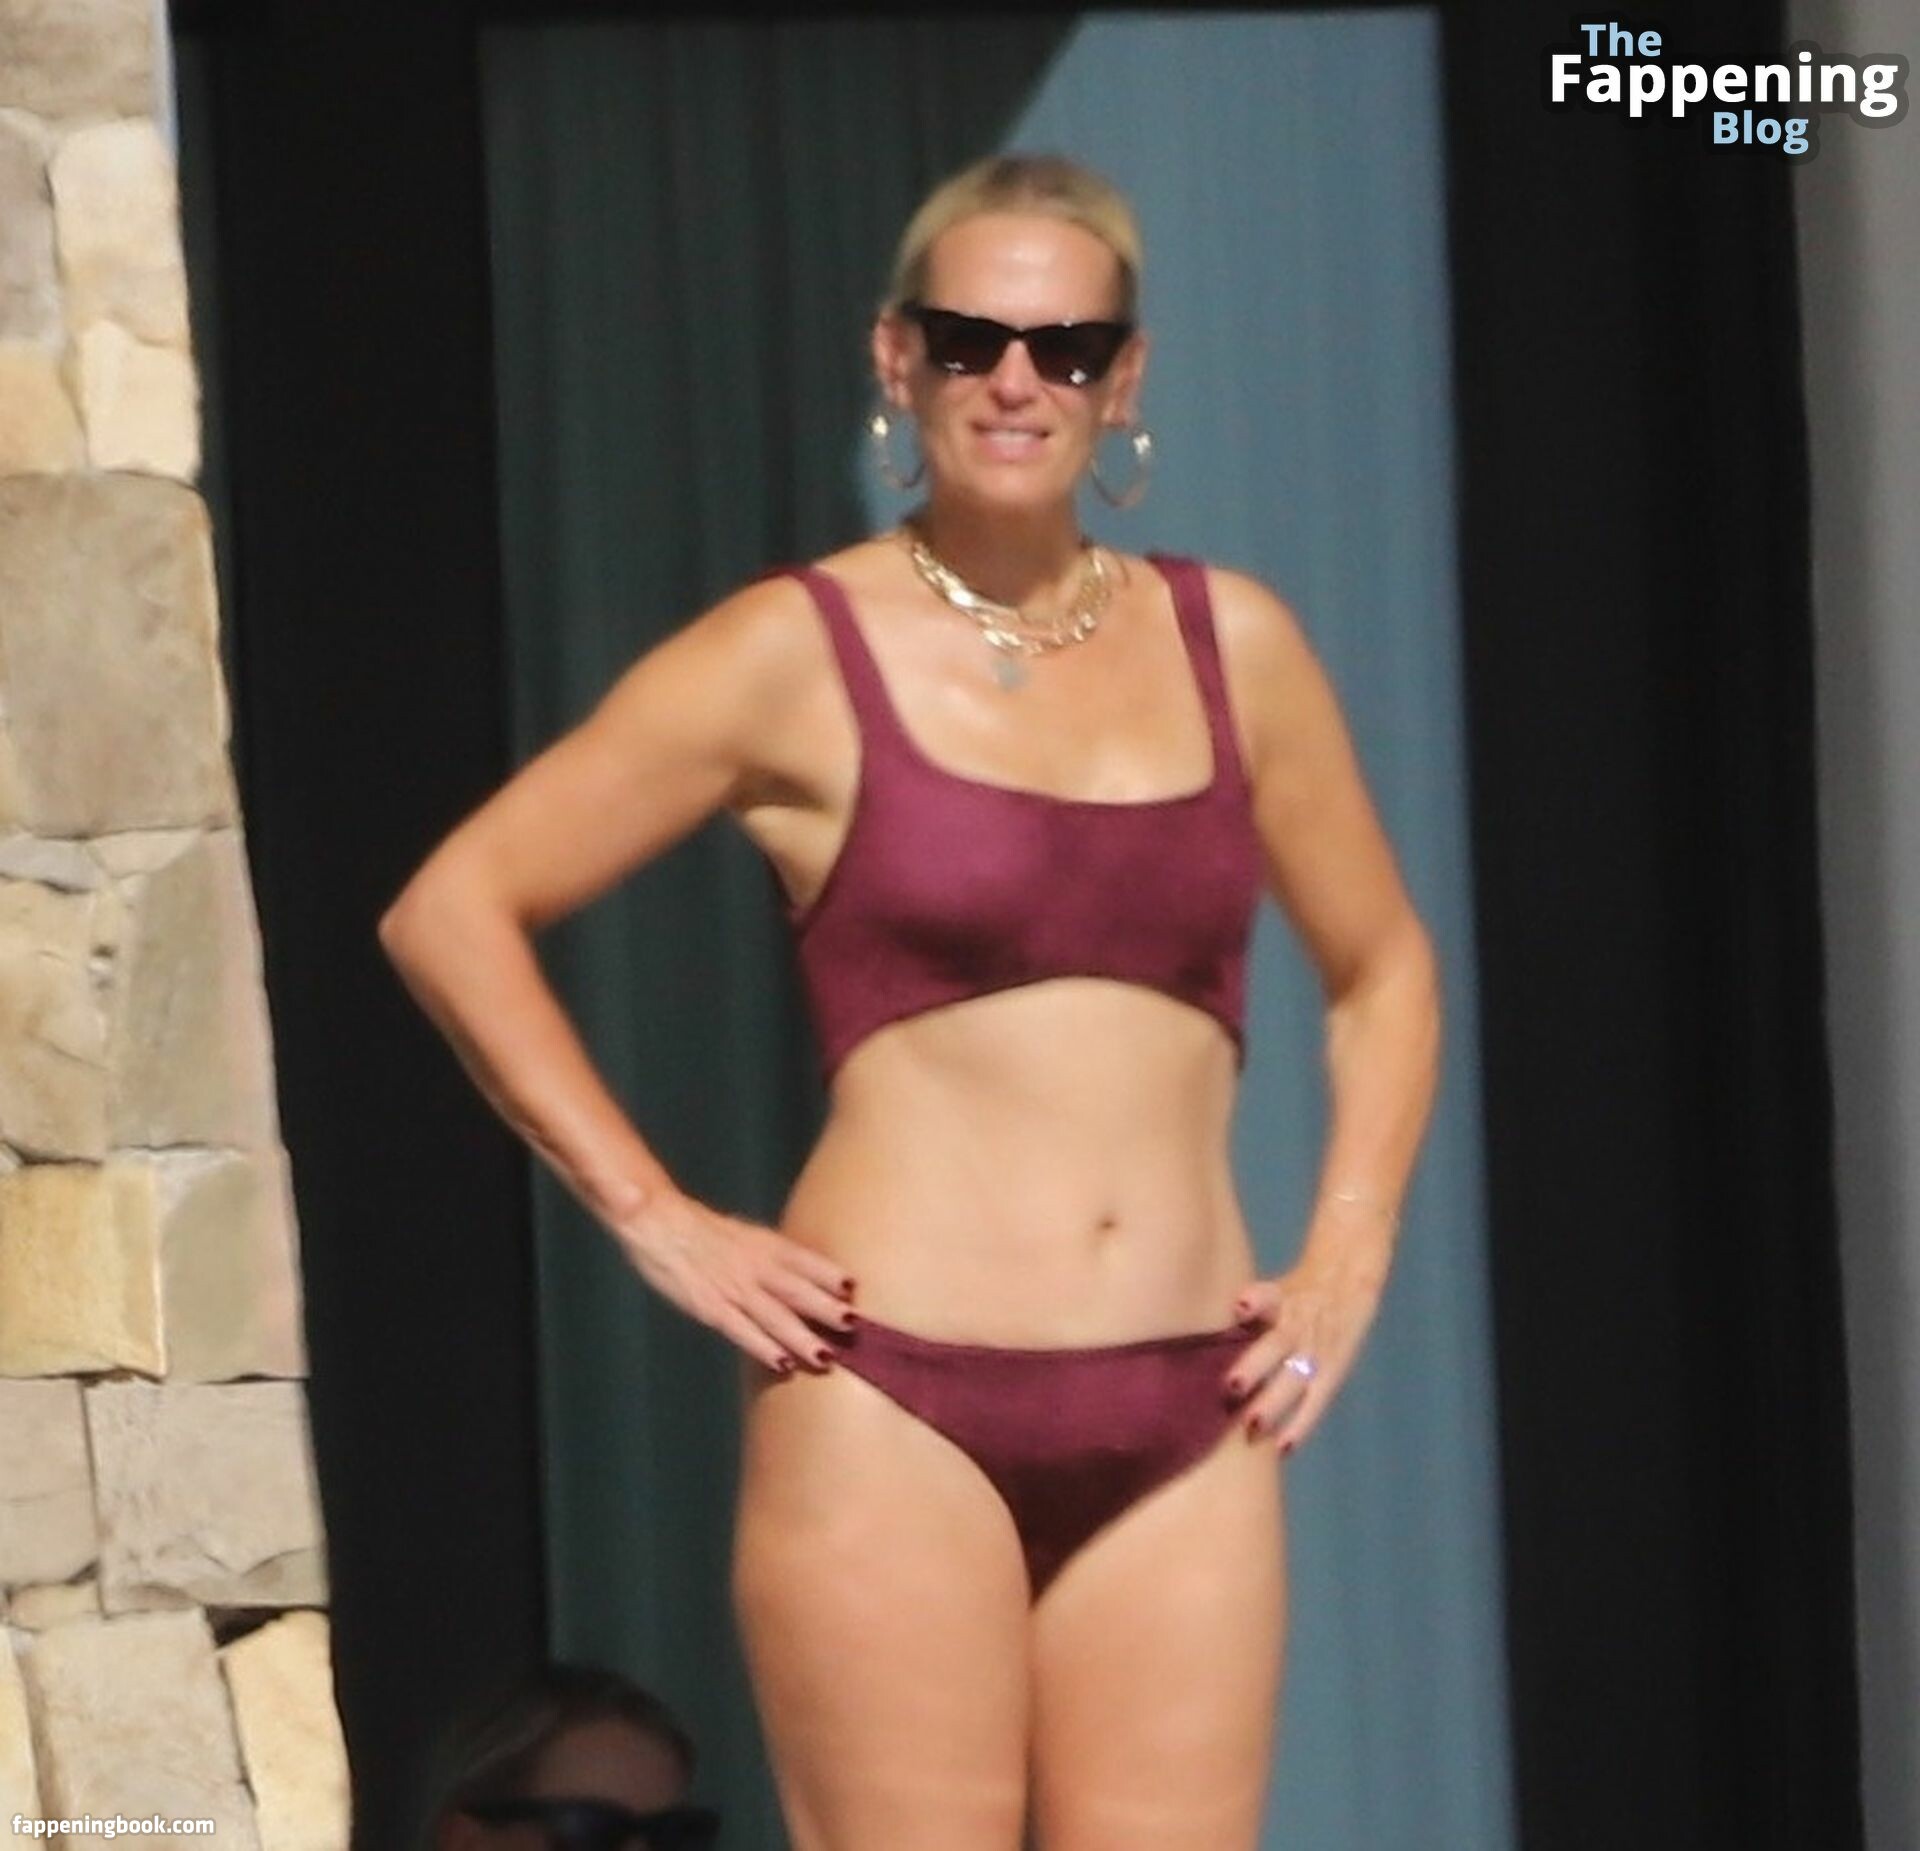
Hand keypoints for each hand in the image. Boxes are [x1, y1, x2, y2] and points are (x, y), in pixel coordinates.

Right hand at [615, 1190, 857, 1374]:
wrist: (659, 1223)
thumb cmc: (703, 1231)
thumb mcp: (746, 1235)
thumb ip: (774, 1256)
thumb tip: (805, 1276)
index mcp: (766, 1244)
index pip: (805, 1260)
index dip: (829, 1274)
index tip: (854, 1289)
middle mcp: (756, 1265)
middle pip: (797, 1290)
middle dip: (826, 1310)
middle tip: (854, 1327)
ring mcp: (734, 1288)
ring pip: (774, 1316)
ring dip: (802, 1337)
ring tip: (827, 1356)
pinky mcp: (711, 1307)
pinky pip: (741, 1330)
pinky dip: (763, 1347)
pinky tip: (783, 1364)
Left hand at [1222, 1250, 1387, 1454]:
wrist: (1347, 1285)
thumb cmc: (1292, 1294)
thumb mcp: (1272, 1289)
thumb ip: (1246, 1311)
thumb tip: (1197, 1333)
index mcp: (1281, 1299)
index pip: (1268, 1296)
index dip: (1255, 1301)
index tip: (1239, 1309)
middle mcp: (1298, 1325)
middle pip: (1278, 1344)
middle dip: (1256, 1367)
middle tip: (1232, 1387)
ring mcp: (1316, 1351)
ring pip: (1295, 1378)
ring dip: (1274, 1403)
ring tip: (1252, 1425)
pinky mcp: (1332, 1373)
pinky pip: (1316, 1402)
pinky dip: (1300, 1425)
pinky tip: (1282, 1448)